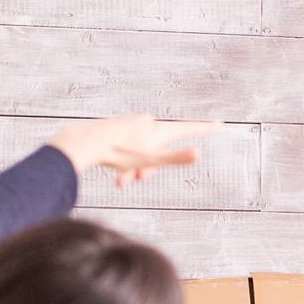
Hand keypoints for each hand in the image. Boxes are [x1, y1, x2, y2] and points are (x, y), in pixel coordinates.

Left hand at [49, 114, 222, 188]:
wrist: (85, 142)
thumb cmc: (118, 153)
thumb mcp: (150, 160)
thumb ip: (175, 157)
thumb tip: (198, 153)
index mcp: (158, 129)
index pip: (187, 129)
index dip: (204, 128)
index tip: (219, 123)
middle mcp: (146, 122)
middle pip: (159, 148)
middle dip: (150, 167)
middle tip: (137, 180)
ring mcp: (130, 122)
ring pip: (141, 149)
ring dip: (134, 168)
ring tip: (120, 181)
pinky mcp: (117, 126)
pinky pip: (127, 145)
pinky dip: (123, 160)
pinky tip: (112, 168)